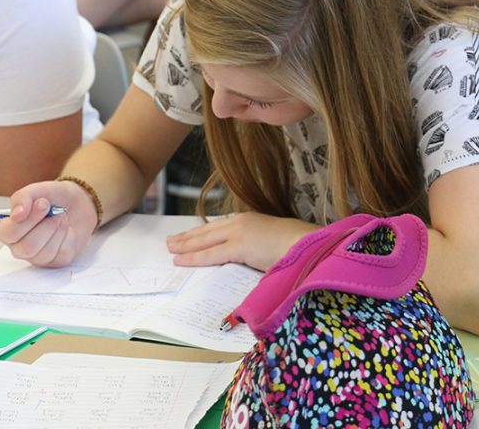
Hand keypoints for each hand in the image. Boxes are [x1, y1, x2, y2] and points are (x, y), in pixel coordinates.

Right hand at [0, 180, 97, 266]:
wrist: (77, 203)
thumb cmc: (53, 198)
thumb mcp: (36, 190)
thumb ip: (22, 198)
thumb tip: (16, 214)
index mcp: (10, 230)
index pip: (8, 234)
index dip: (27, 220)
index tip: (42, 203)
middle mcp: (20, 246)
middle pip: (27, 247)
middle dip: (46, 226)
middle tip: (54, 210)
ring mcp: (38, 257)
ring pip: (45, 252)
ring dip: (58, 230)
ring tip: (61, 217)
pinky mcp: (56, 261)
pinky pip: (62, 254)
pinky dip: (68, 237)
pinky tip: (66, 230)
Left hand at [166, 212, 313, 270]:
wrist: (307, 245)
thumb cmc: (297, 247)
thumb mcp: (272, 242)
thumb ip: (258, 247)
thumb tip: (250, 258)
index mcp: (249, 220)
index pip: (219, 226)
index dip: (202, 232)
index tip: (190, 235)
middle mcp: (241, 222)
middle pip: (207, 230)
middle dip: (188, 236)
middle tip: (171, 241)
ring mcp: (239, 233)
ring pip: (204, 240)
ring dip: (185, 245)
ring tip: (170, 249)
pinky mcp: (239, 246)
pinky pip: (210, 253)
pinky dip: (194, 257)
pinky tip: (181, 259)